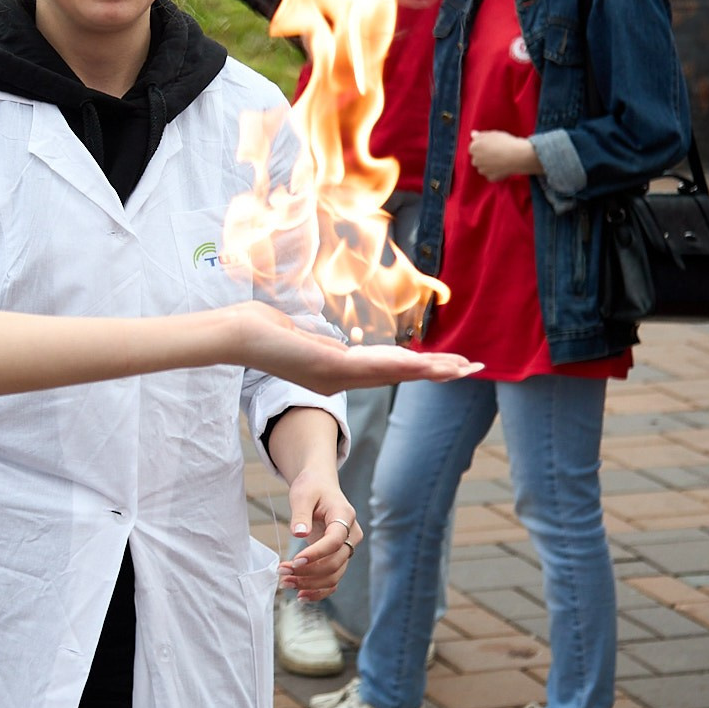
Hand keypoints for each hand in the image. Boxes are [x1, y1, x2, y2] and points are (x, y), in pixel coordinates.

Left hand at [224, 303, 477, 395]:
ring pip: (391, 373)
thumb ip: (322, 342)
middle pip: (398, 375)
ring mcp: (334, 374)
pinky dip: (400, 365)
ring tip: (461, 369)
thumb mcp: (301, 336)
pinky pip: (370, 366)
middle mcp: (340, 377)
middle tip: (474, 369)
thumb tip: (334, 341)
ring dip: (428, 369)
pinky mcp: (326, 365)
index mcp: (337, 369)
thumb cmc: (260, 330)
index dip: (418, 367)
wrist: (234, 335)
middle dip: (437, 371)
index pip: (386, 368)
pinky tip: (424, 364)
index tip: (449, 364)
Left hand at [278, 476, 359, 601]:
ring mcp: (347, 548)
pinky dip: (319, 591)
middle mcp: (351, 536)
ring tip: (285, 583)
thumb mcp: (302, 494)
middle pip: (336, 562)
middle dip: (309, 572)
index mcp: (345, 517)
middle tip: (282, 572)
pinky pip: (333, 579)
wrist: (320, 486)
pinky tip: (301, 596)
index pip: (334, 541)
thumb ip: (301, 514)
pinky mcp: (338, 557)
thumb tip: (298, 534)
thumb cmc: (311, 487)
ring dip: (310, 584)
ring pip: (335, 575)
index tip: (295, 561)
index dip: (316, 554)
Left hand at [469, 131, 540, 181]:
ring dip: (489, 166)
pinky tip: (504, 168)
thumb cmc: (505, 143)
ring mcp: (483, 170)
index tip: (492, 146)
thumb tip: (473, 134)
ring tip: (501, 160)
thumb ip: (480, 135)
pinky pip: (492, 176)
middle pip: (477, 159)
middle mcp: (475, 160)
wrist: (518, 156)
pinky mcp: (491, 178)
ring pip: (483, 168)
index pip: (474, 148)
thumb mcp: (493, 134)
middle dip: (484, 157)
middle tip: (497, 153)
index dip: (483, 147)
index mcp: (474, 148)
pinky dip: (496, 173)